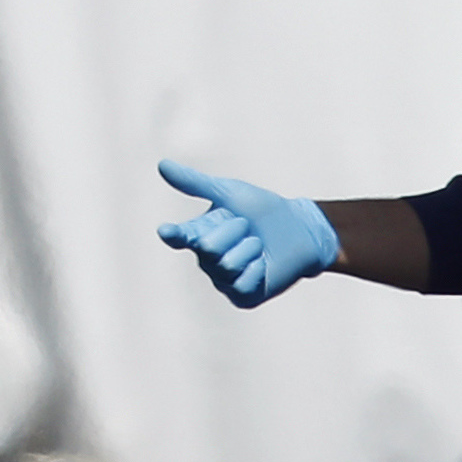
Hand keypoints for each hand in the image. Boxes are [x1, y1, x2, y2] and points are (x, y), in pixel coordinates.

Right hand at [154, 162, 340, 307]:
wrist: (300, 230)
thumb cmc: (262, 209)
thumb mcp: (229, 192)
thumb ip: (195, 183)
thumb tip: (162, 165)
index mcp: (199, 234)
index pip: (178, 237)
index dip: (173, 234)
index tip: (166, 231)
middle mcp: (206, 260)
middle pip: (208, 247)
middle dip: (234, 230)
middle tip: (248, 227)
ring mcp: (222, 280)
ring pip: (226, 265)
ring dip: (249, 248)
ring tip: (257, 245)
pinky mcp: (241, 296)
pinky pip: (241, 284)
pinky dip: (257, 268)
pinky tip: (263, 264)